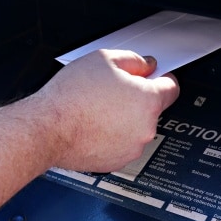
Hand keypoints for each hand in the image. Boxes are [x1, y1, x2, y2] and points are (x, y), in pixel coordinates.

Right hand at [33, 49, 178, 171]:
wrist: (48, 128)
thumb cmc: (71, 97)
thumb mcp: (104, 59)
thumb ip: (134, 61)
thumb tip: (146, 65)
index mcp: (149, 101)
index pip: (171, 88)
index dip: (162, 79)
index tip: (154, 78)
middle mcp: (146, 127)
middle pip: (152, 109)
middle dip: (137, 100)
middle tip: (112, 92)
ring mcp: (132, 147)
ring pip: (136, 128)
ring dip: (124, 120)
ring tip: (98, 110)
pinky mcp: (117, 161)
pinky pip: (122, 144)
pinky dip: (112, 137)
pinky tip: (94, 126)